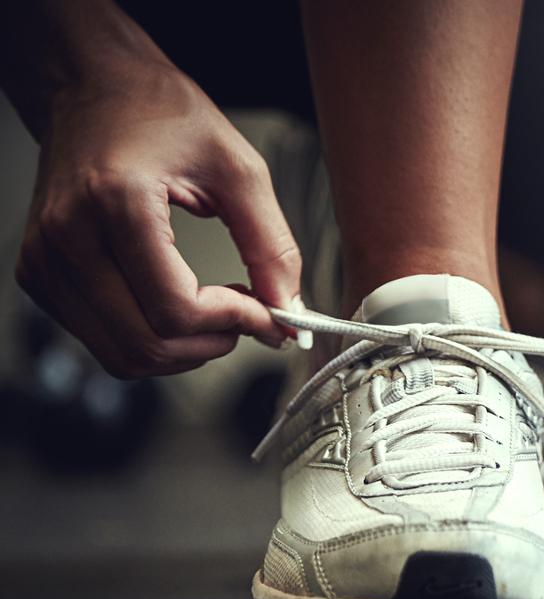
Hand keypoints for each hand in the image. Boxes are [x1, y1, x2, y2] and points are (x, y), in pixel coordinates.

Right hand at [15, 58, 300, 377]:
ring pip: (124, 355)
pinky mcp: (40, 274)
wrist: (92, 86)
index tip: (269, 313)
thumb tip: (290, 310)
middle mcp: (67, 237)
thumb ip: (271, 245)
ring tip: (217, 308)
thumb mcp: (238, 168)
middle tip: (248, 314)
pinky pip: (104, 340)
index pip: (176, 309)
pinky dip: (152, 338)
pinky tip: (180, 303)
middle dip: (212, 343)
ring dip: (184, 349)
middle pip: (147, 344)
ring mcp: (45, 260)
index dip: (235, 323)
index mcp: (114, 202)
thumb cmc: (158, 112)